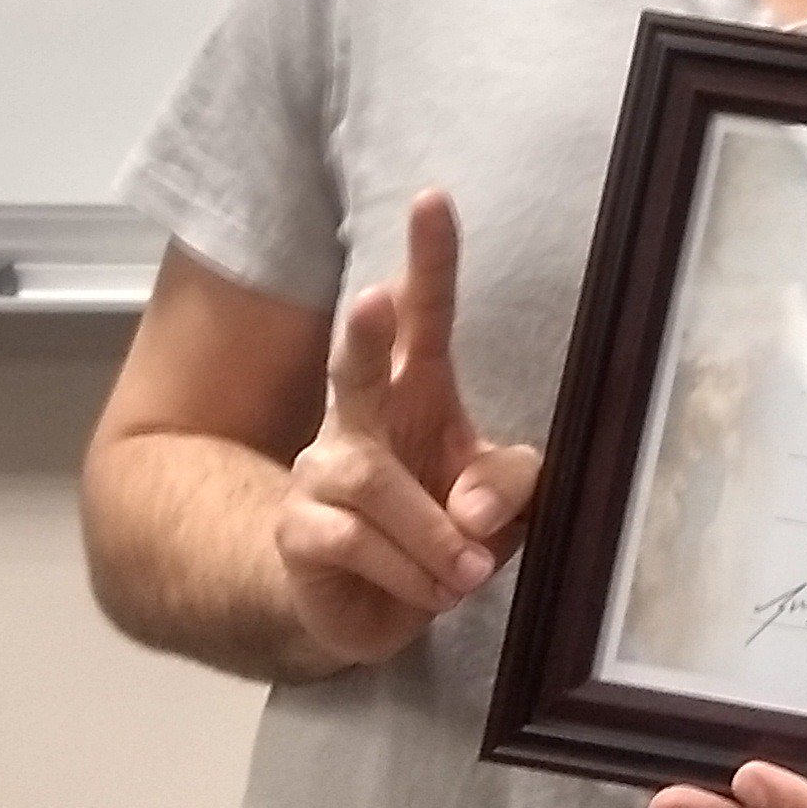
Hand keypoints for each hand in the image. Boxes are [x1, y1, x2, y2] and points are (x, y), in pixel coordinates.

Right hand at [275, 189, 540, 669]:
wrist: (370, 608)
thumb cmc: (439, 530)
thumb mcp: (495, 506)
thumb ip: (506, 489)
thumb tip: (473, 510)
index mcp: (416, 391)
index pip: (425, 316)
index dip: (429, 259)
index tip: (433, 199)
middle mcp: (358, 419)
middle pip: (354, 364)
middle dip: (365, 330)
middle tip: (374, 298)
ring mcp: (320, 471)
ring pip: (371, 480)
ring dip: (430, 532)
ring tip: (467, 571)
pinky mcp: (299, 529)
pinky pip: (352, 541)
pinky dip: (407, 570)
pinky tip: (431, 590)